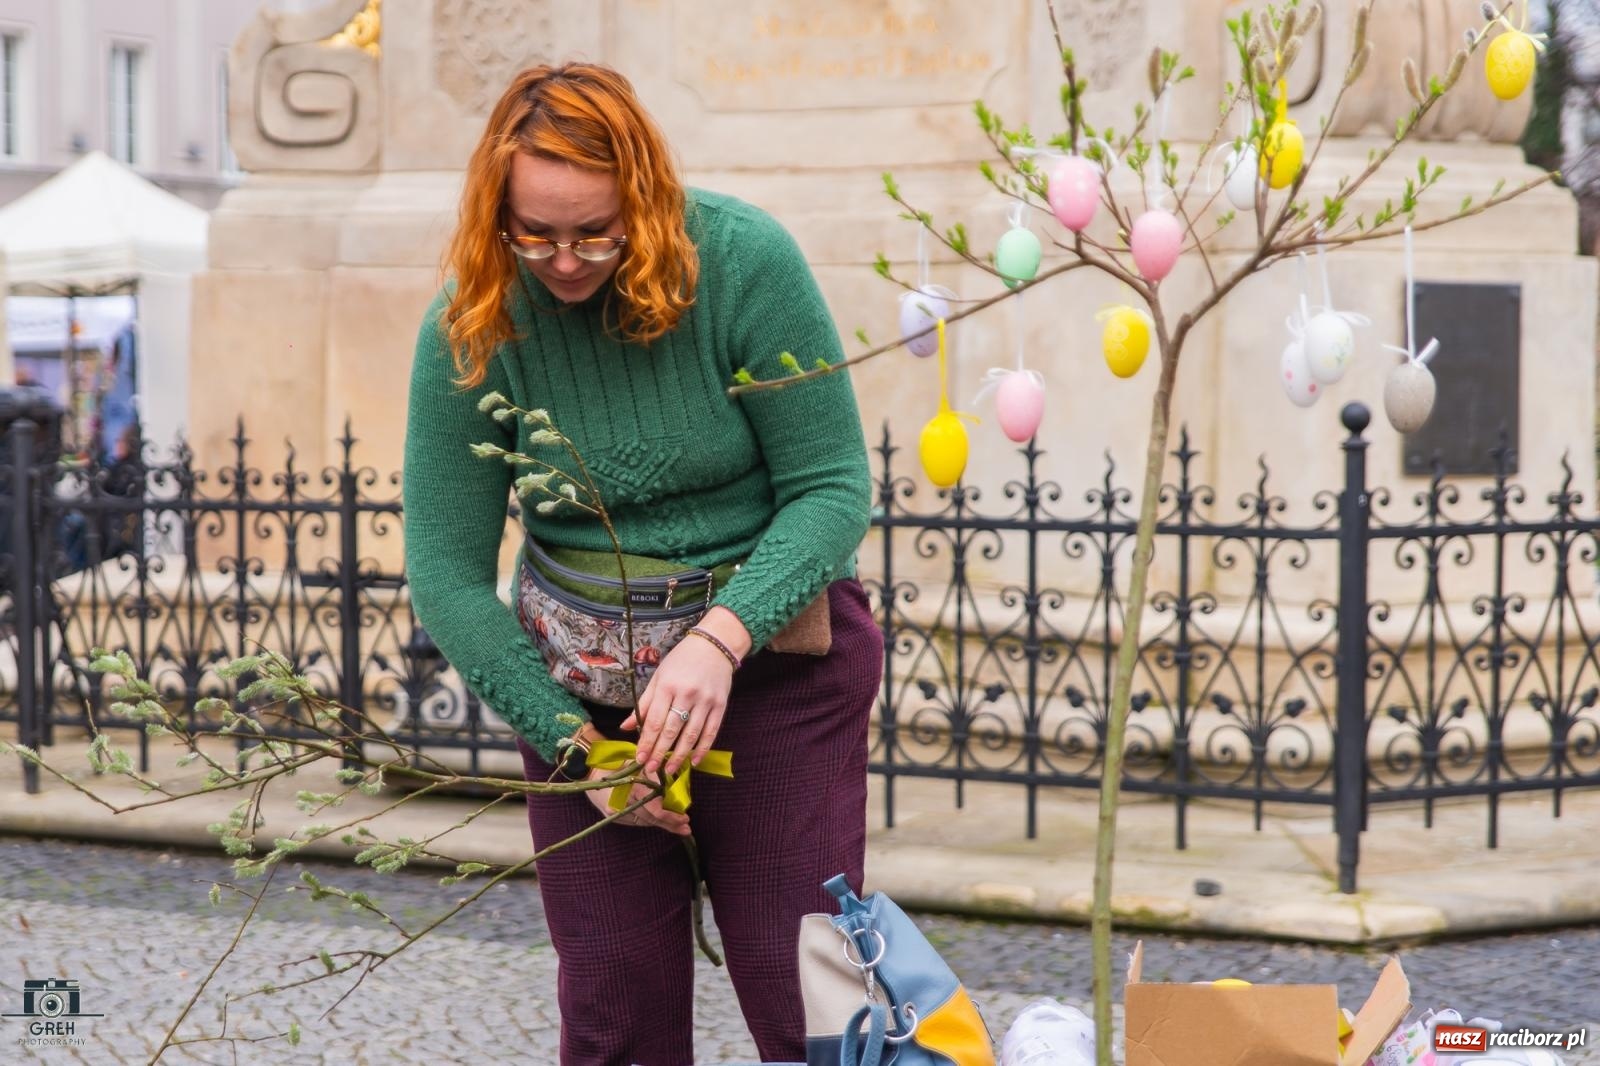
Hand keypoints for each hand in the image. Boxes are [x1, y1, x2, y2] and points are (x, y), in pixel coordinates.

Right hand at [583, 764, 689, 835]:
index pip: (654, 808)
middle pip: (651, 818)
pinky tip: (661, 822)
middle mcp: (624, 805)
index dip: (670, 815)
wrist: (590, 772)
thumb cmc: (617, 763)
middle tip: (686, 827)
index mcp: (632, 790)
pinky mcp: (614, 817)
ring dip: (662, 825)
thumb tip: (676, 787)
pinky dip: (649, 821)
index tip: (685, 817)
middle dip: (670, 823)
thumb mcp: (638, 765)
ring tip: (679, 828)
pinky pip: (636, 821)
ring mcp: (617, 813)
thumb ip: (655, 776)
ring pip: (645, 821)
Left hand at [622, 608, 749, 776]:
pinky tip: (695, 761)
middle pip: (671, 730)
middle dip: (659, 752)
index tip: (639, 758)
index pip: (654, 720)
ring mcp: (705, 700)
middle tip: (650, 769)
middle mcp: (686, 694)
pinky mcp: (720, 705)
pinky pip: (711, 731)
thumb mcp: (658, 677)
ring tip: (670, 770)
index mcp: (667, 686)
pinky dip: (703, 748)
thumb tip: (626, 727)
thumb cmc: (681, 660)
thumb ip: (644, 703)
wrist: (714, 646)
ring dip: (680, 755)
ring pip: (691, 734)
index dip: (646, 741)